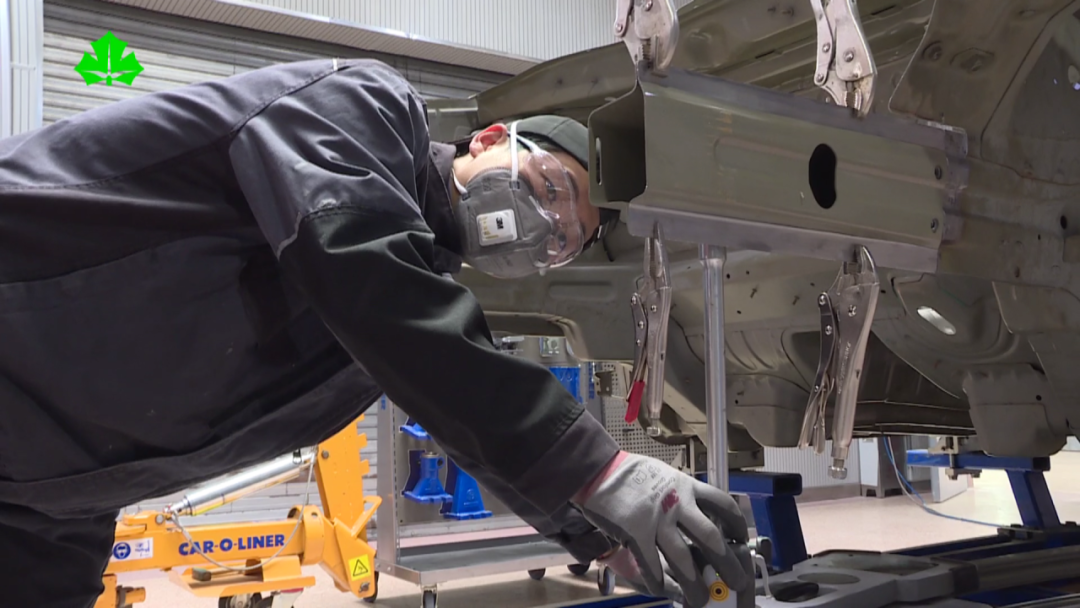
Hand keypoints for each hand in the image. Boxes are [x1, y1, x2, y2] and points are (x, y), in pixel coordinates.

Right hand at [573, 452, 752, 607]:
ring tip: (700, 599)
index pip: (723, 505)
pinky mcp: (636, 533)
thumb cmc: (633, 473)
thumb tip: (699, 509)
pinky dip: (657, 579)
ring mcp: (657, 520)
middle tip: (737, 581)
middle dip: (726, 563)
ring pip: (682, 558)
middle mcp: (677, 504)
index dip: (737, 525)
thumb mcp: (666, 475)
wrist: (600, 470)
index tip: (740, 539)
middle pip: (710, 538)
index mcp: (687, 487)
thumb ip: (683, 492)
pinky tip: (661, 590)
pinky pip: (650, 562)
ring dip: (694, 583)